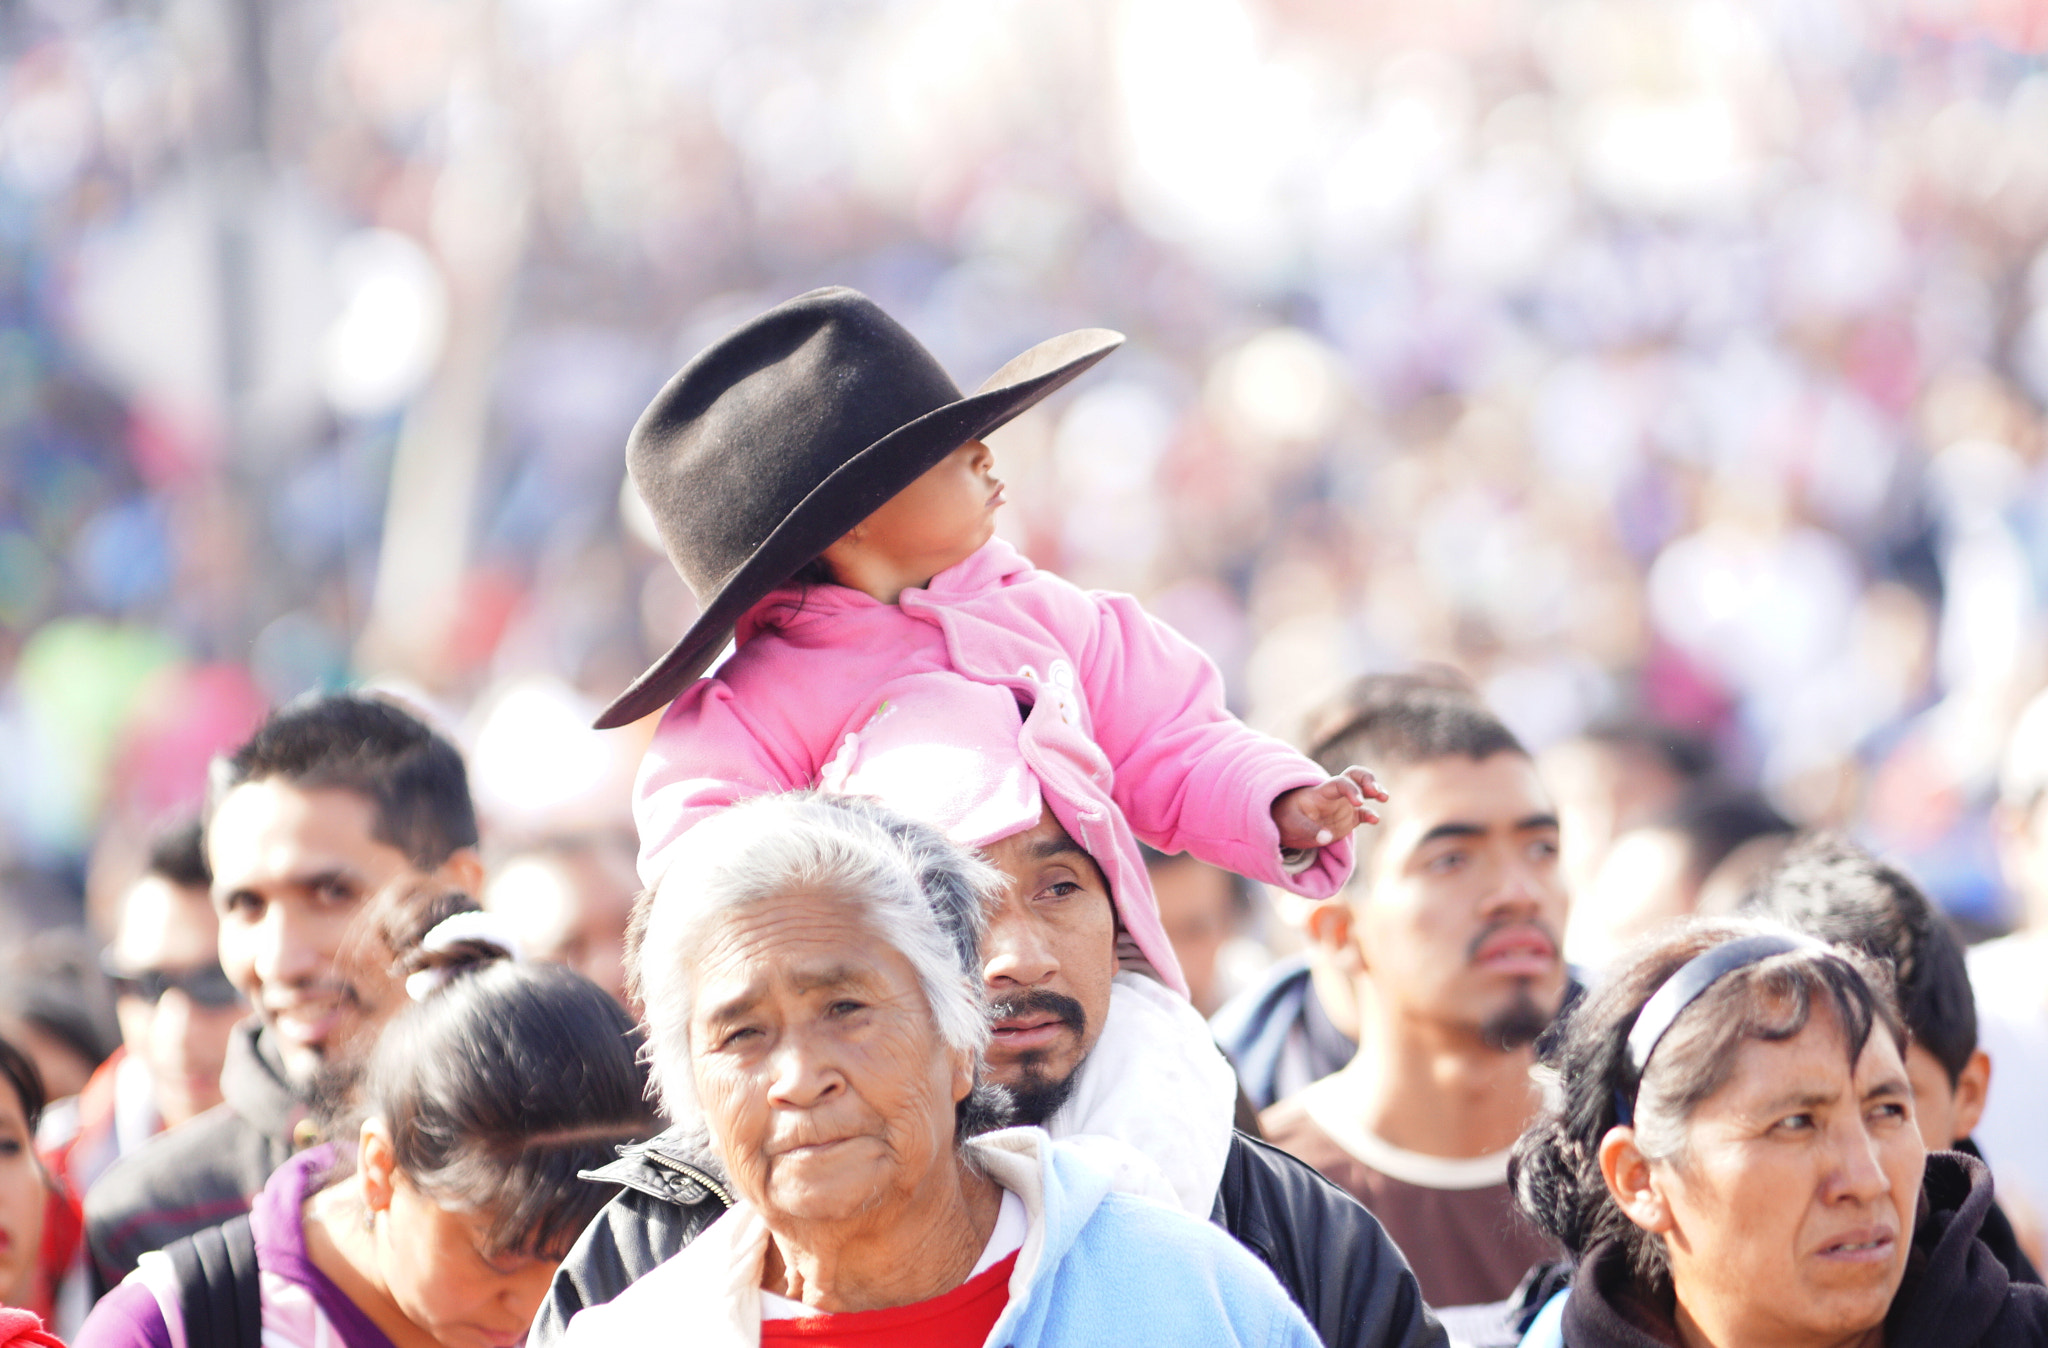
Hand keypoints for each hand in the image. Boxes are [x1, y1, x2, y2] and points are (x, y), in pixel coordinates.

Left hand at [1272, 767, 1386, 849]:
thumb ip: (1308, 829)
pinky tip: (1374, 820)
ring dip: (1376, 791)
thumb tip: (1326, 838)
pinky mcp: (1348, 818)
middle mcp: (1335, 795)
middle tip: (1376, 791)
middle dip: (1368, 779)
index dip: (1351, 789)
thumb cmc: (1286, 818)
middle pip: (1355, 776)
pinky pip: (1364, 813)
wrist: (1287, 824)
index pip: (1340, 782)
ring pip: (1364, 791)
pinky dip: (1371, 815)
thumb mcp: (1291, 823)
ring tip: (1384, 797)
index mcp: (1322, 791)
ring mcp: (1343, 805)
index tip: (1358, 801)